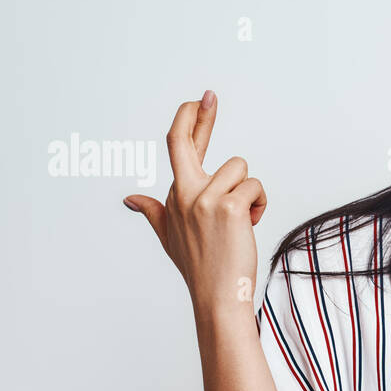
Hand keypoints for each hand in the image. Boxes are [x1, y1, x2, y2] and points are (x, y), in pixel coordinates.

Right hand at [123, 90, 267, 314]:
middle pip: (188, 142)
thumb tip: (131, 199)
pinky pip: (254, 187)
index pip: (178, 147)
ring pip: (240, 169)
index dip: (188, 121)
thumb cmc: (200, 268)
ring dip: (250, 192)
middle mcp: (186, 193)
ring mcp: (205, 198)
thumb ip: (153, 212)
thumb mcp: (169, 237)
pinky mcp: (229, 206)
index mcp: (175, 195)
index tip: (198, 101)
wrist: (218, 296)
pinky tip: (251, 225)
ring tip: (244, 220)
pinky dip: (260, 204)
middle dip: (200, 116)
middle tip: (210, 95)